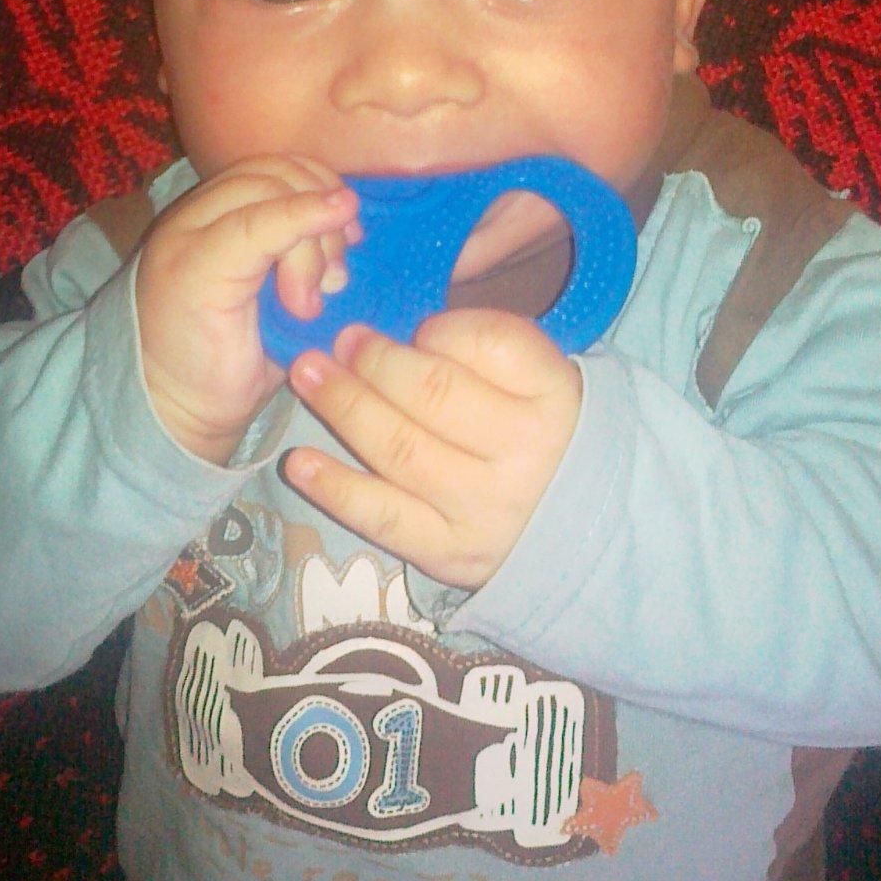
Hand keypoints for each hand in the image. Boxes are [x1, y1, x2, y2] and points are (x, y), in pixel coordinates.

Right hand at [135, 156, 360, 462]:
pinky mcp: (190, 267)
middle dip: (322, 215)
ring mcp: (186, 236)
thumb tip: (353, 224)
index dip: (321, 188)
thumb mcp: (280, 293)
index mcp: (214, 215)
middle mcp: (194, 215)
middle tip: (338, 278)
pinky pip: (256, 226)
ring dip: (312, 242)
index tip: (353, 234)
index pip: (274, 168)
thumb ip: (303, 251)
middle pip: (274, 173)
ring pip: (268, 192)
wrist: (178, 415)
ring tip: (315, 301)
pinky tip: (327, 269)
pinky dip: (300, 227)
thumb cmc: (234, 360)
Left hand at [283, 309, 581, 588]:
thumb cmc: (540, 431)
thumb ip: (481, 349)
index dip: (440, 329)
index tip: (414, 328)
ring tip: (308, 375)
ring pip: (401, 449)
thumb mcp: (538, 379)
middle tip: (340, 341)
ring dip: (343, 407)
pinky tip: (299, 461)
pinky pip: (384, 516)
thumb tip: (399, 336)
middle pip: (434, 394)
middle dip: (375, 361)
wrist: (581, 529)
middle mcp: (527, 452)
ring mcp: (487, 508)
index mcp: (554, 394)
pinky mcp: (451, 552)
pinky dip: (335, 487)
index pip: (490, 343)